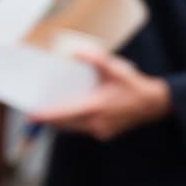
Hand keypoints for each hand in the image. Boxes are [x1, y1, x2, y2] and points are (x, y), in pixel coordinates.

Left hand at [29, 49, 171, 140]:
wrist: (154, 105)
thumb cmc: (136, 87)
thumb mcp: (117, 70)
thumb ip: (97, 59)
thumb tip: (78, 52)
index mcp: (96, 107)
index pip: (64, 113)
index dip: (46, 116)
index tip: (31, 116)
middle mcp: (96, 122)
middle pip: (65, 124)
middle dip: (50, 119)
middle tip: (37, 113)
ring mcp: (101, 130)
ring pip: (74, 128)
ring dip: (63, 121)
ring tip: (52, 113)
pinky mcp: (105, 134)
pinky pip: (84, 129)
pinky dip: (77, 123)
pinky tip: (76, 113)